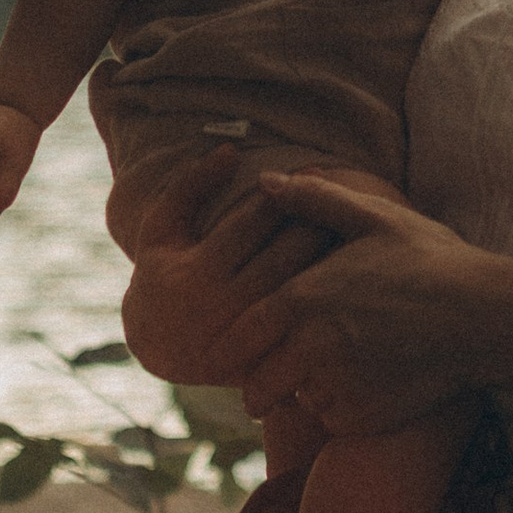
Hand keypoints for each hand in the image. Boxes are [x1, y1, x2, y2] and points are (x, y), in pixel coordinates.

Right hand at [118, 146, 335, 386]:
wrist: (154, 346)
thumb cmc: (160, 273)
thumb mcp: (161, 228)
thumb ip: (190, 187)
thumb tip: (231, 149)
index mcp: (195, 273)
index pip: (250, 224)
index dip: (285, 194)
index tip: (314, 172)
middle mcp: (220, 310)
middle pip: (283, 259)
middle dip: (317, 224)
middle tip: (350, 199)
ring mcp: (243, 341)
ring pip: (299, 291)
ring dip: (330, 260)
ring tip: (358, 231)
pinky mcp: (262, 363)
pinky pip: (302, 326)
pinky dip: (325, 302)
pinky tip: (349, 276)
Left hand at [233, 173, 506, 439]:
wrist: (486, 316)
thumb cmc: (430, 259)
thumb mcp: (373, 217)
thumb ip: (314, 199)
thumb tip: (266, 180)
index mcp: (303, 298)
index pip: (239, 338)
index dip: (231, 349)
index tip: (229, 355)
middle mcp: (313, 346)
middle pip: (258, 385)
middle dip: (260, 388)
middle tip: (266, 388)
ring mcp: (340, 384)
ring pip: (299, 402)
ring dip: (307, 394)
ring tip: (334, 375)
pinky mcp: (366, 416)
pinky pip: (334, 421)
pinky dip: (342, 410)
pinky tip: (366, 387)